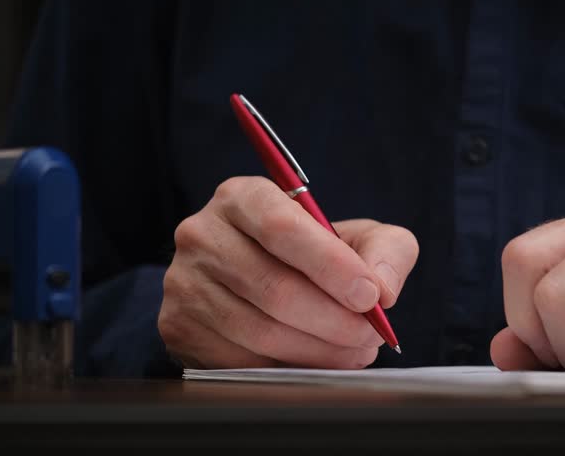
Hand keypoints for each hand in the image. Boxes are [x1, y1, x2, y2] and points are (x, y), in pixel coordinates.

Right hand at [159, 177, 418, 368]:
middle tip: (369, 335)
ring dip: (317, 350)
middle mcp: (203, 234)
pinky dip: (288, 368)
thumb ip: (386, 250)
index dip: (331, 266)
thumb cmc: (313, 254)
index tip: (370, 296)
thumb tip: (384, 288)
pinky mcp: (178, 326)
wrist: (254, 278)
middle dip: (333, 319)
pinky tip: (316, 362)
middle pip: (273, 287)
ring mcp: (184, 282)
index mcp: (243, 197)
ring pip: (259, 330)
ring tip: (352, 352)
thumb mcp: (356, 236)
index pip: (284, 228)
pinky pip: (239, 360)